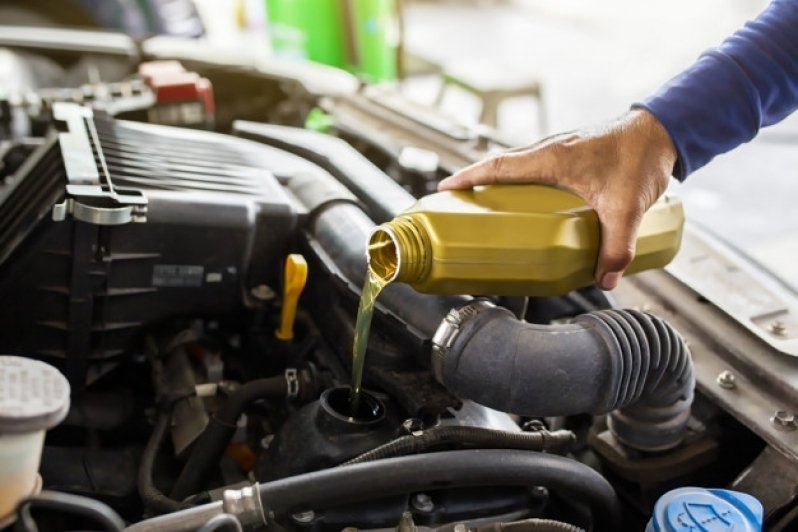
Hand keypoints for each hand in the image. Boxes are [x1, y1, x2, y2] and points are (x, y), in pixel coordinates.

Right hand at [438, 109, 676, 289]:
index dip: (468, 177)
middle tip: (460, 203)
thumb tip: (605, 279)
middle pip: (500, 165)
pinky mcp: (571, 153)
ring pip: (517, 164)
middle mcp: (550, 149)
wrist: (664, 130)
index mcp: (552, 157)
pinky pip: (534, 166)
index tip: (445, 189)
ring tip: (487, 204)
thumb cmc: (642, 156)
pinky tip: (528, 201)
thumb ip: (617, 247)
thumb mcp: (627, 208)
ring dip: (497, 180)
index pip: (498, 166)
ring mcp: (560, 148)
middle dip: (475, 181)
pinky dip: (520, 180)